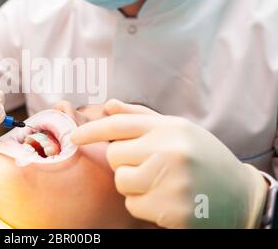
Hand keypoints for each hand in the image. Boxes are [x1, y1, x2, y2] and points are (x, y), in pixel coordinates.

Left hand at [71, 100, 267, 228]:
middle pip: (115, 156)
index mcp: (170, 128)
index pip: (118, 125)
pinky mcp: (172, 209)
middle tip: (150, 166)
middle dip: (125, 163)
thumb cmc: (204, 158)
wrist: (241, 195)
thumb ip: (140, 117)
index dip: (91, 130)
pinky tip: (167, 200)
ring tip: (161, 183)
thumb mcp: (178, 130)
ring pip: (121, 183)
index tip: (73, 136)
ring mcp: (171, 181)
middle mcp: (169, 151)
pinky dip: (144, 205)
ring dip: (134, 186)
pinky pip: (133, 205)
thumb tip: (108, 104)